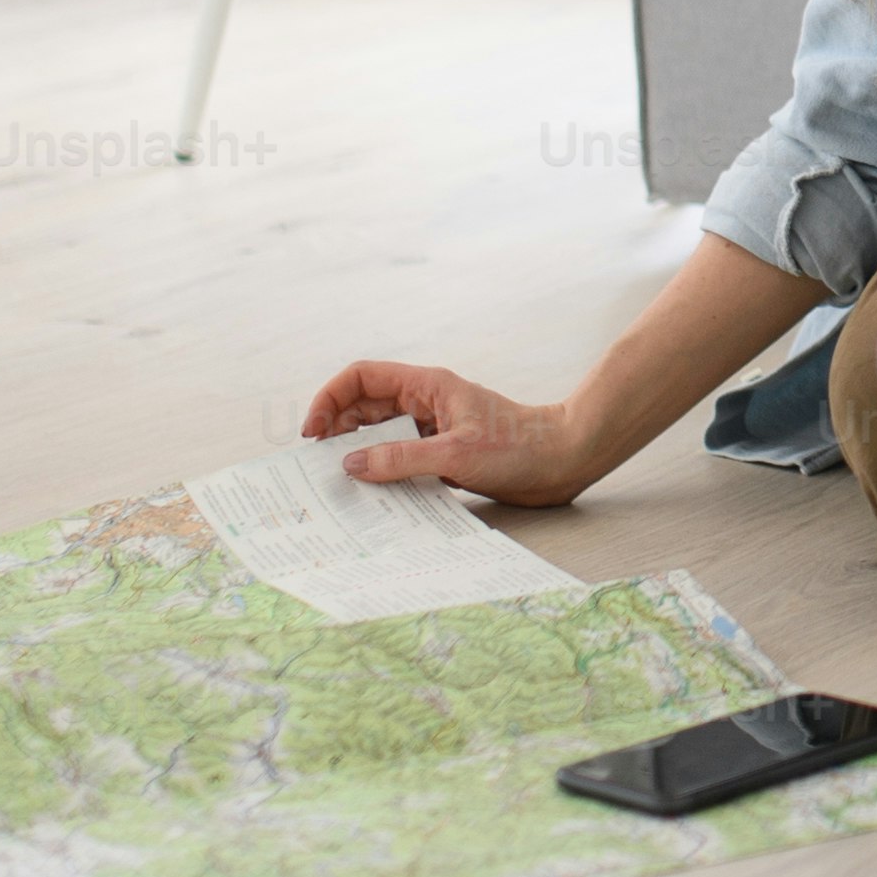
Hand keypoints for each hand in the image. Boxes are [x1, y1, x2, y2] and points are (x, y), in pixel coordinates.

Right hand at [303, 361, 592, 506]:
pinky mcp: (442, 455)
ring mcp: (432, 429)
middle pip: (362, 408)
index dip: (329, 399)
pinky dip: (382, 474)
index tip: (313, 434)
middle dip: (335, 432)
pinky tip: (373, 499)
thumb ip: (400, 458)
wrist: (564, 461)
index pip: (360, 377)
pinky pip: (400, 460)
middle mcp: (424, 403)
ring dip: (357, 456)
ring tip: (338, 487)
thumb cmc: (518, 447)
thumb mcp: (455, 453)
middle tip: (318, 468)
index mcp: (426, 386)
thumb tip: (350, 464)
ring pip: (379, 436)